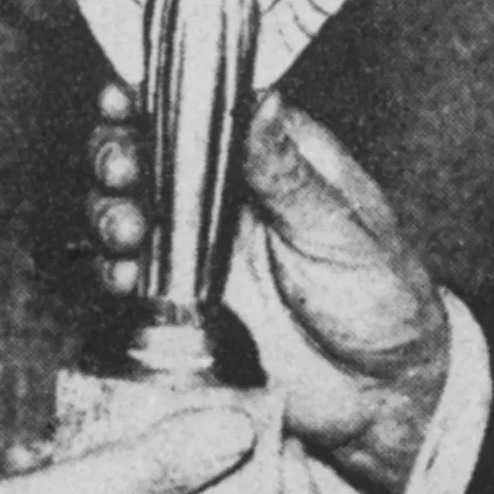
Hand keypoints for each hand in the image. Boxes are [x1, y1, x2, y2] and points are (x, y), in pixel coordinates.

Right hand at [90, 84, 449, 493]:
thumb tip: (260, 99)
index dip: (157, 100)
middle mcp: (229, 196)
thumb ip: (288, 172)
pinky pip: (134, 276)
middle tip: (121, 171)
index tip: (122, 100)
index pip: (204, 111)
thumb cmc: (383, 296)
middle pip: (151, 154)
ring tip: (125, 229)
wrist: (381, 393)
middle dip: (119, 153)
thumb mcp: (340, 229)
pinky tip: (123, 277)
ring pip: (132, 209)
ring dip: (111, 210)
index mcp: (272, 158)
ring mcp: (203, 248)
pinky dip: (115, 270)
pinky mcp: (186, 300)